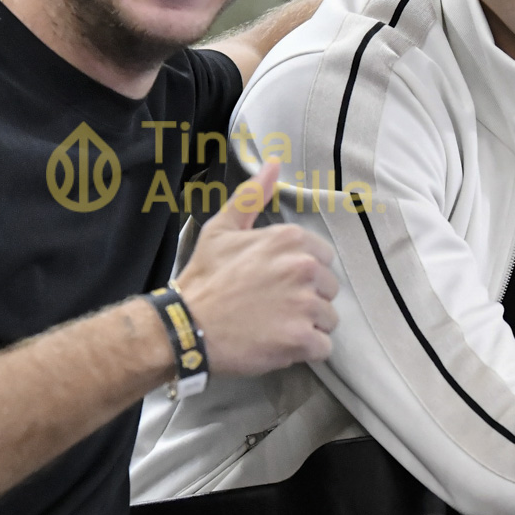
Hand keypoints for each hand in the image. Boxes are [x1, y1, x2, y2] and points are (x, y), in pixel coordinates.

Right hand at [175, 160, 338, 376]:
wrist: (186, 326)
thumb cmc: (205, 277)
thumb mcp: (222, 229)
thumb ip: (251, 196)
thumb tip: (274, 163)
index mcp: (290, 239)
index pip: (322, 260)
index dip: (300, 275)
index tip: (274, 284)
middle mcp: (304, 268)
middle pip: (328, 290)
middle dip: (306, 300)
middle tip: (272, 307)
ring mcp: (306, 305)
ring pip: (327, 319)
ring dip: (306, 327)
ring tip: (273, 327)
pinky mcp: (302, 340)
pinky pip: (322, 348)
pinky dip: (304, 351)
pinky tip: (278, 345)